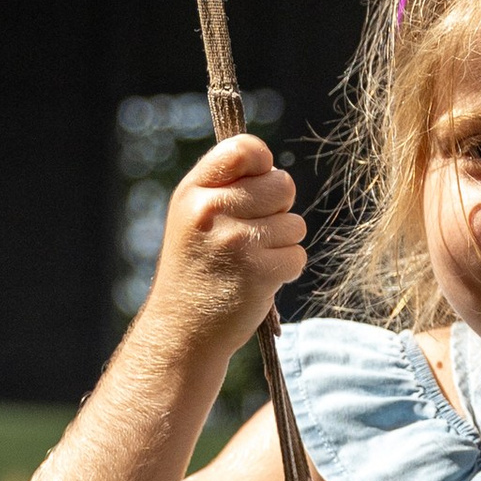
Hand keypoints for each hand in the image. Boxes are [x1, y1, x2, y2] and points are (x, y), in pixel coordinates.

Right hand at [141, 135, 307, 357]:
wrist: (183, 331)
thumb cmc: (195, 269)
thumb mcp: (192, 217)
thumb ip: (225, 185)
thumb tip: (270, 164)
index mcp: (194, 192)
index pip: (245, 149)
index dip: (262, 164)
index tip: (256, 183)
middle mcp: (212, 211)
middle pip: (282, 185)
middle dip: (278, 209)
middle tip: (252, 234)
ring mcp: (236, 241)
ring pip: (295, 224)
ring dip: (282, 244)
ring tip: (250, 261)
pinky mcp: (258, 272)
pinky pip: (298, 255)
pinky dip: (285, 270)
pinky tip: (258, 280)